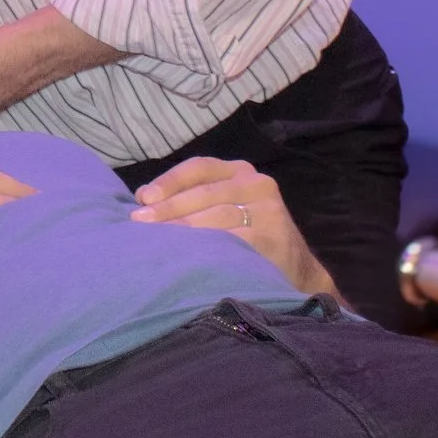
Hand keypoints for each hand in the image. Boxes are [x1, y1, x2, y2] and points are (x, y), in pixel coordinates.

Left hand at [130, 157, 339, 299]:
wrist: (297, 269)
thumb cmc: (247, 235)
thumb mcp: (223, 207)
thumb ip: (190, 199)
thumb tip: (142, 198)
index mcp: (238, 172)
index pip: (198, 168)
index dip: (169, 181)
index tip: (142, 198)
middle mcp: (256, 183)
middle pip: (204, 193)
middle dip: (168, 208)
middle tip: (140, 223)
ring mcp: (269, 210)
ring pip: (217, 217)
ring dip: (184, 230)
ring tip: (158, 242)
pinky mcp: (274, 237)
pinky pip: (235, 242)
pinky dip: (209, 249)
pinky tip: (189, 258)